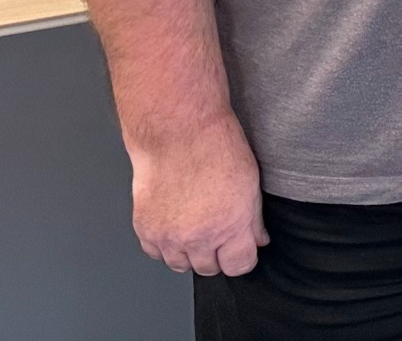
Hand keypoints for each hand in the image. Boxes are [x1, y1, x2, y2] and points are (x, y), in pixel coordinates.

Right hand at [129, 115, 267, 275]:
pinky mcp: (146, 229)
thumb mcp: (251, 185)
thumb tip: (256, 240)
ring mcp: (169, 237)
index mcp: (230, 227)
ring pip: (180, 265)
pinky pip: (155, 253)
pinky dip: (164, 246)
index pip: (239, 266)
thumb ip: (253, 221)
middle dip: (217, 255)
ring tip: (195, 228)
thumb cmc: (216, 148)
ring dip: (189, 253)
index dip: (243, 258)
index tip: (242, 250)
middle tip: (218, 234)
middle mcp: (198, 238)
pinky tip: (174, 226)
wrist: (177, 132)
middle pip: (209, 269)